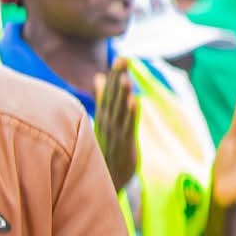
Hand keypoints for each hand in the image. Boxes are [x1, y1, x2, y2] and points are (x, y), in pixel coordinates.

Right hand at [94, 69, 139, 193]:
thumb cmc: (107, 146)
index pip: (109, 91)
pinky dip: (131, 114)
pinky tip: (135, 101)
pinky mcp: (125, 143)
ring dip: (122, 95)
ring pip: (120, 110)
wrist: (108, 177)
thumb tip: (100, 77)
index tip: (121, 58)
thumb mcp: (104, 120)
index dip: (115, 75)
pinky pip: (128, 127)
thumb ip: (104, 98)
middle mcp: (107, 121)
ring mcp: (115, 133)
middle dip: (118, 78)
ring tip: (127, 79)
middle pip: (113, 97)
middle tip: (123, 60)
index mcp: (103, 115)